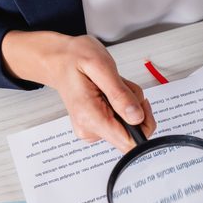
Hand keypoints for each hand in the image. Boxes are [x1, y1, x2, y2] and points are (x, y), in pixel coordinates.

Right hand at [1, 30, 155, 151]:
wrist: (59, 59)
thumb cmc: (75, 58)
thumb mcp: (101, 66)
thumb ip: (120, 94)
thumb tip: (136, 117)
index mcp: (91, 117)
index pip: (128, 143)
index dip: (144, 126)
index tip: (141, 105)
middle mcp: (90, 129)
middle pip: (132, 134)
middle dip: (135, 107)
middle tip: (121, 86)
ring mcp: (93, 129)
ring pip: (129, 124)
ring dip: (129, 102)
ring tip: (111, 85)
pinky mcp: (97, 126)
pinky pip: (122, 120)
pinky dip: (122, 104)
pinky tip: (109, 91)